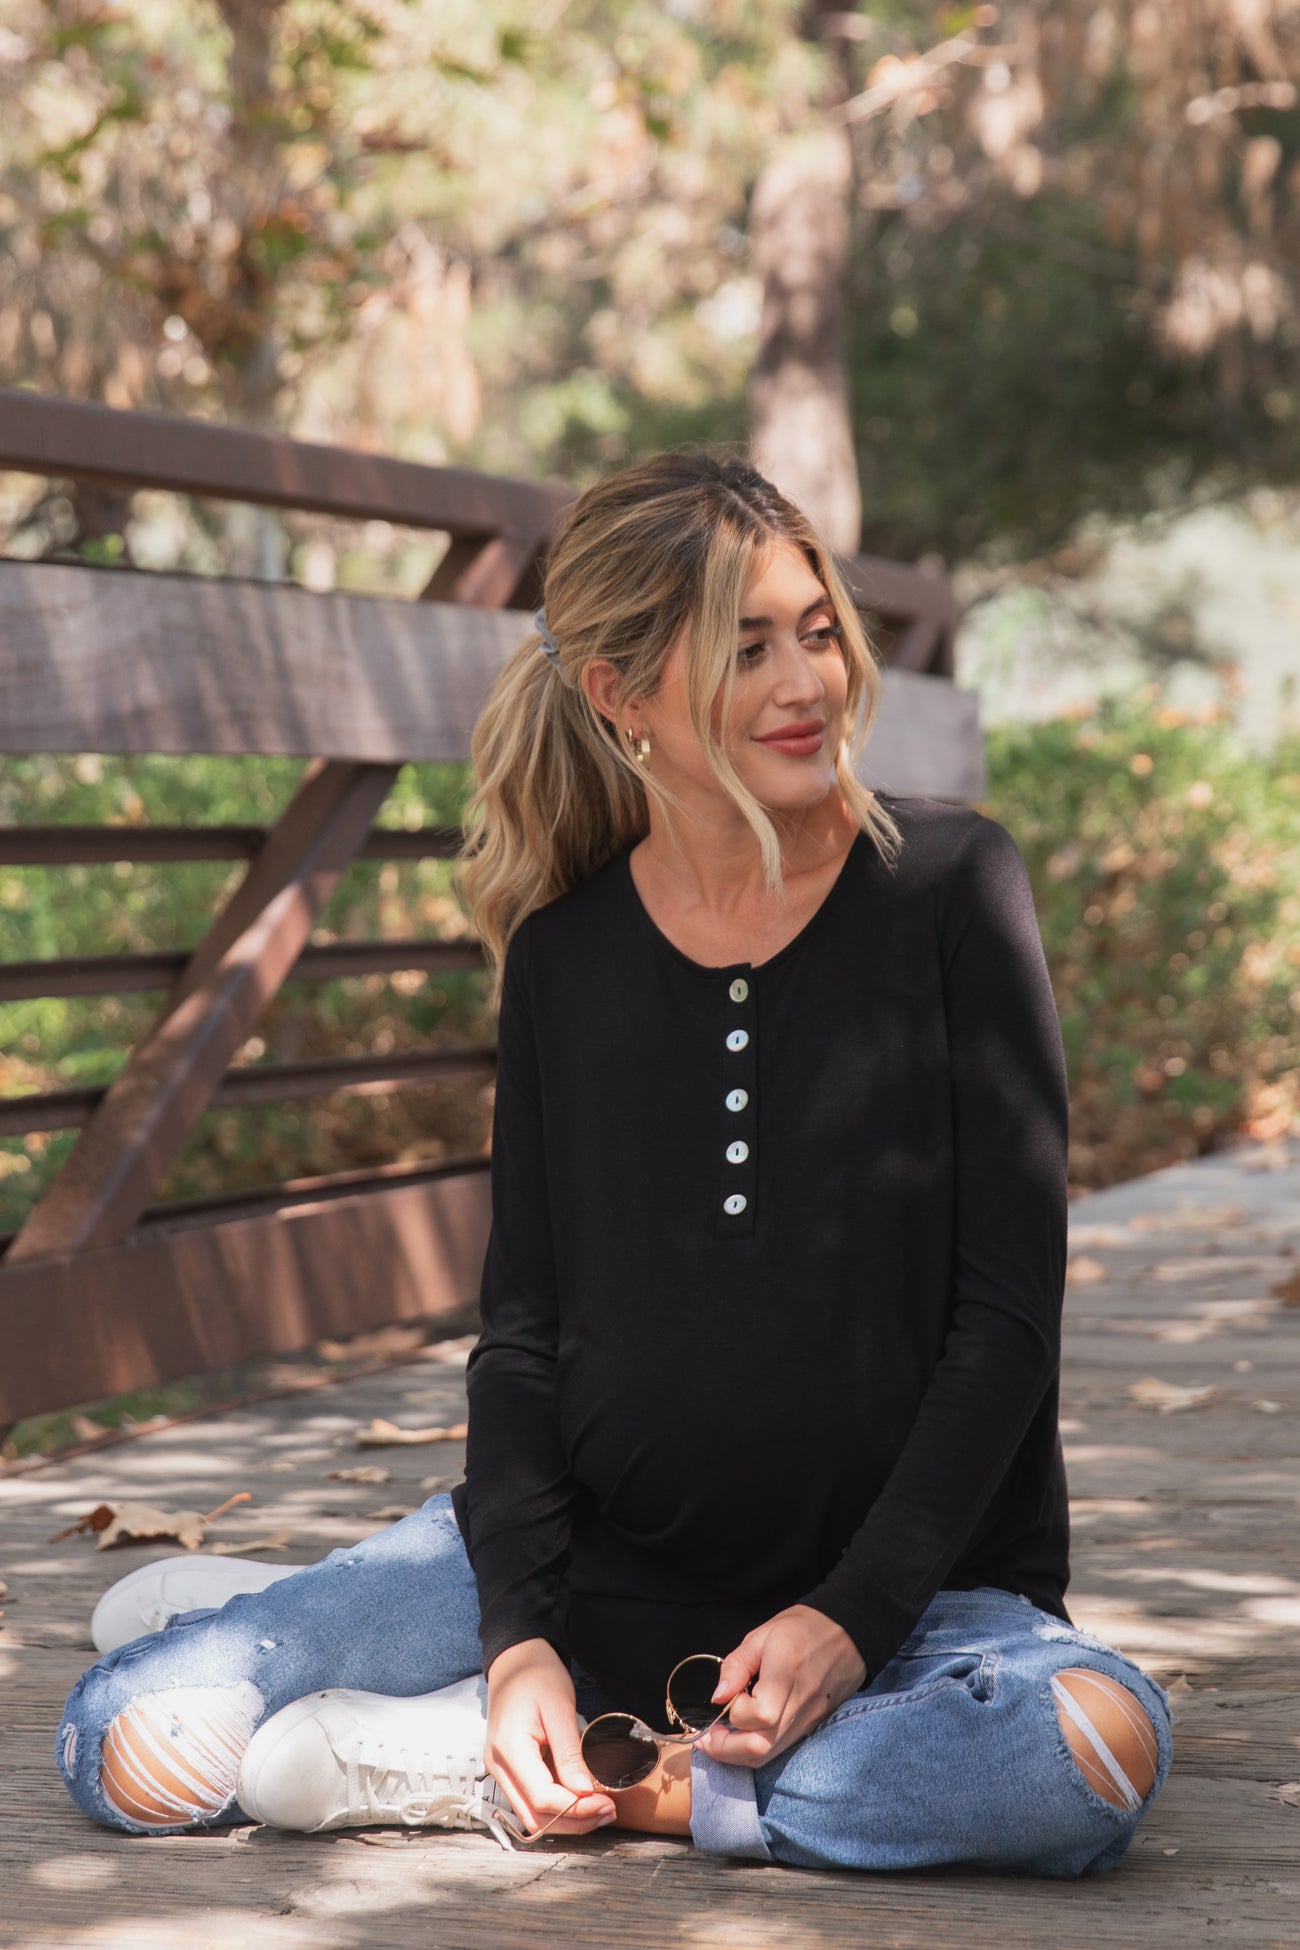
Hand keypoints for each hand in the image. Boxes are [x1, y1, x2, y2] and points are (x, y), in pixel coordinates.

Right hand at [485, 1638, 617, 1836]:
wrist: (515, 1660)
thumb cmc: (536, 1675)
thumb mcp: (559, 1707)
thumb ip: (570, 1752)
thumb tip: (585, 1792)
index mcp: (509, 1748)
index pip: (542, 1797)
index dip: (576, 1808)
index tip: (606, 1803)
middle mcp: (498, 1766)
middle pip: (535, 1816)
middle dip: (574, 1822)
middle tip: (608, 1811)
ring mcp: (500, 1770)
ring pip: (532, 1815)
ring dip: (566, 1819)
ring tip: (599, 1808)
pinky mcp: (509, 1770)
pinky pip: (531, 1800)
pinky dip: (557, 1807)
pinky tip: (581, 1798)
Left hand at [694, 1605, 866, 1770]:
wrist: (847, 1634)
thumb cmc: (802, 1629)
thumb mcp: (762, 1635)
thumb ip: (736, 1666)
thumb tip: (717, 1698)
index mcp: (786, 1673)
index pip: (758, 1714)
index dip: (734, 1712)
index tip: (726, 1697)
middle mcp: (799, 1704)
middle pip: (760, 1748)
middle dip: (725, 1749)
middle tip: (708, 1736)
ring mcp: (807, 1721)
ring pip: (768, 1755)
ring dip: (737, 1754)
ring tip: (720, 1738)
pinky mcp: (810, 1727)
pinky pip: (778, 1749)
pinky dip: (755, 1750)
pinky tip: (743, 1735)